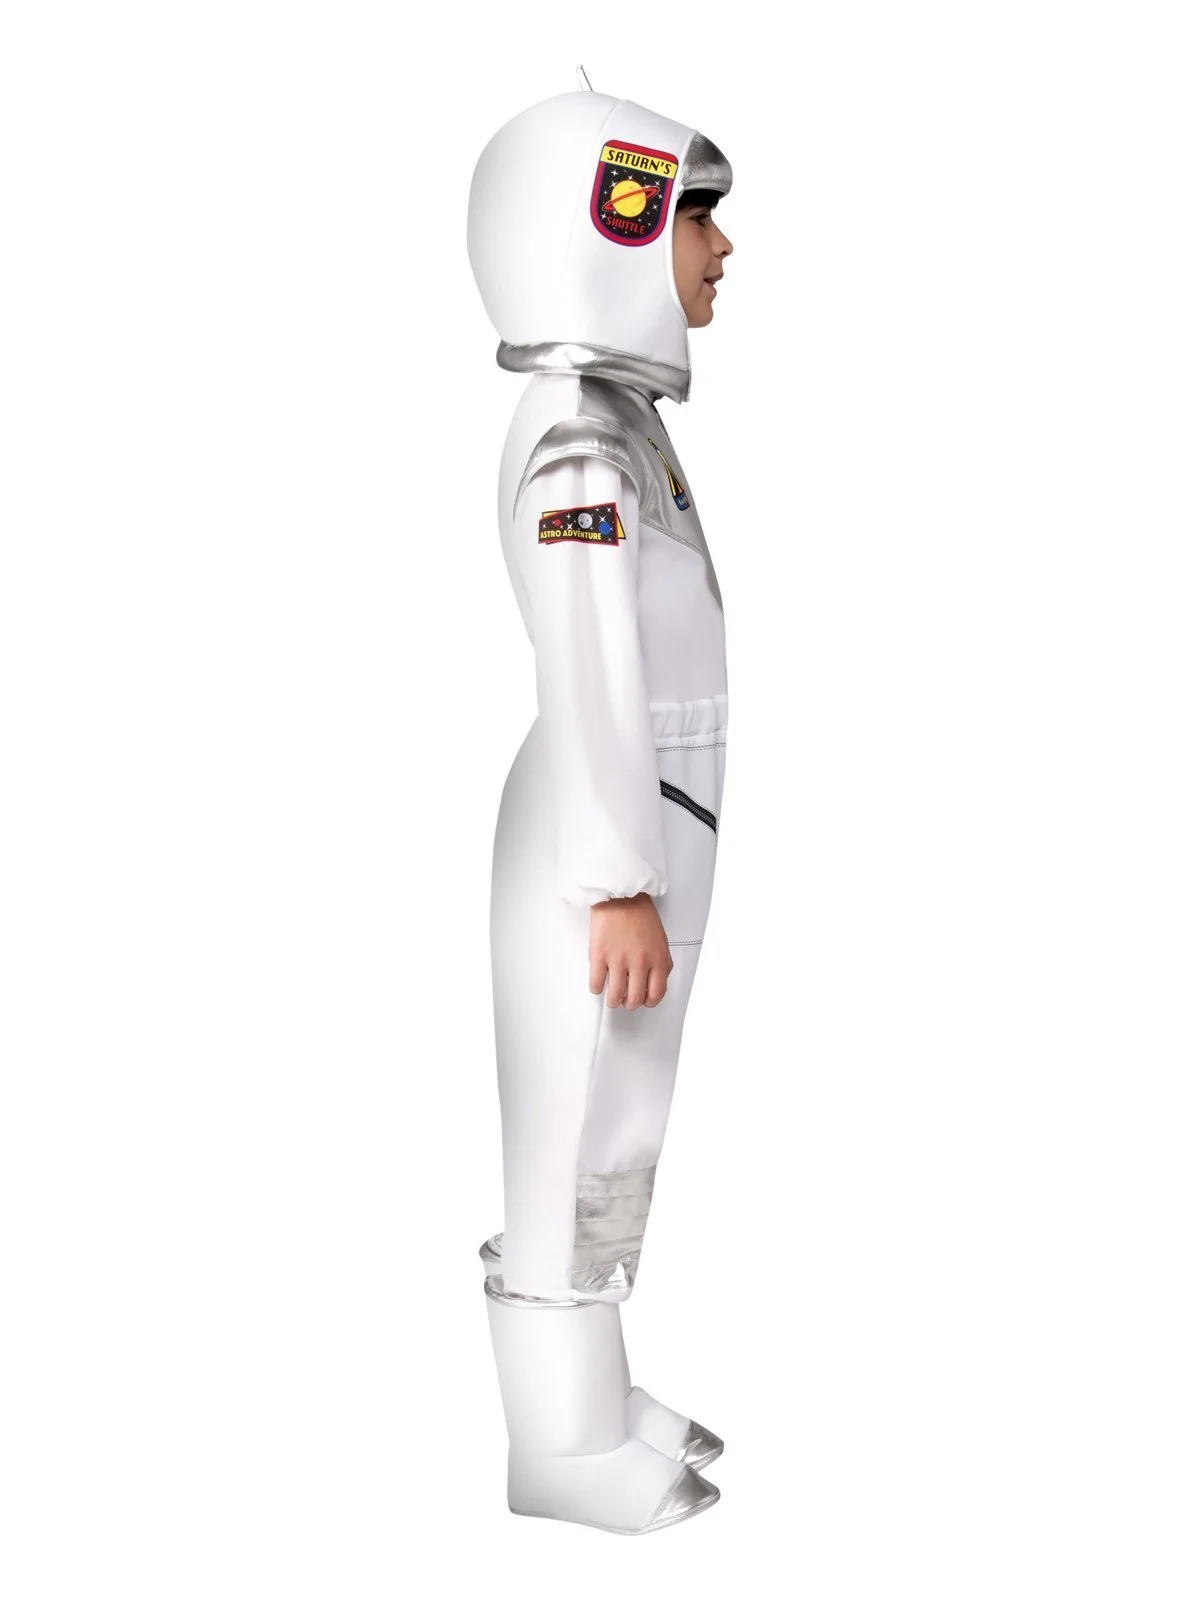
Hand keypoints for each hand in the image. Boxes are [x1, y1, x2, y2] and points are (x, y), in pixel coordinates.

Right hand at [588, 892, 672, 1008]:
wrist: (621, 895)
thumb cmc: (641, 914)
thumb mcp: (661, 940)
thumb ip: (662, 962)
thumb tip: (656, 981)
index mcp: (658, 960)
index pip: (655, 995)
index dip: (648, 1002)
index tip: (642, 1000)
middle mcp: (640, 963)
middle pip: (634, 999)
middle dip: (629, 1004)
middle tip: (625, 999)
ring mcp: (618, 961)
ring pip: (615, 997)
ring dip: (613, 1000)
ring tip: (611, 996)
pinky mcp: (599, 956)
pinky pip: (596, 984)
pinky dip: (597, 989)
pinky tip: (599, 984)